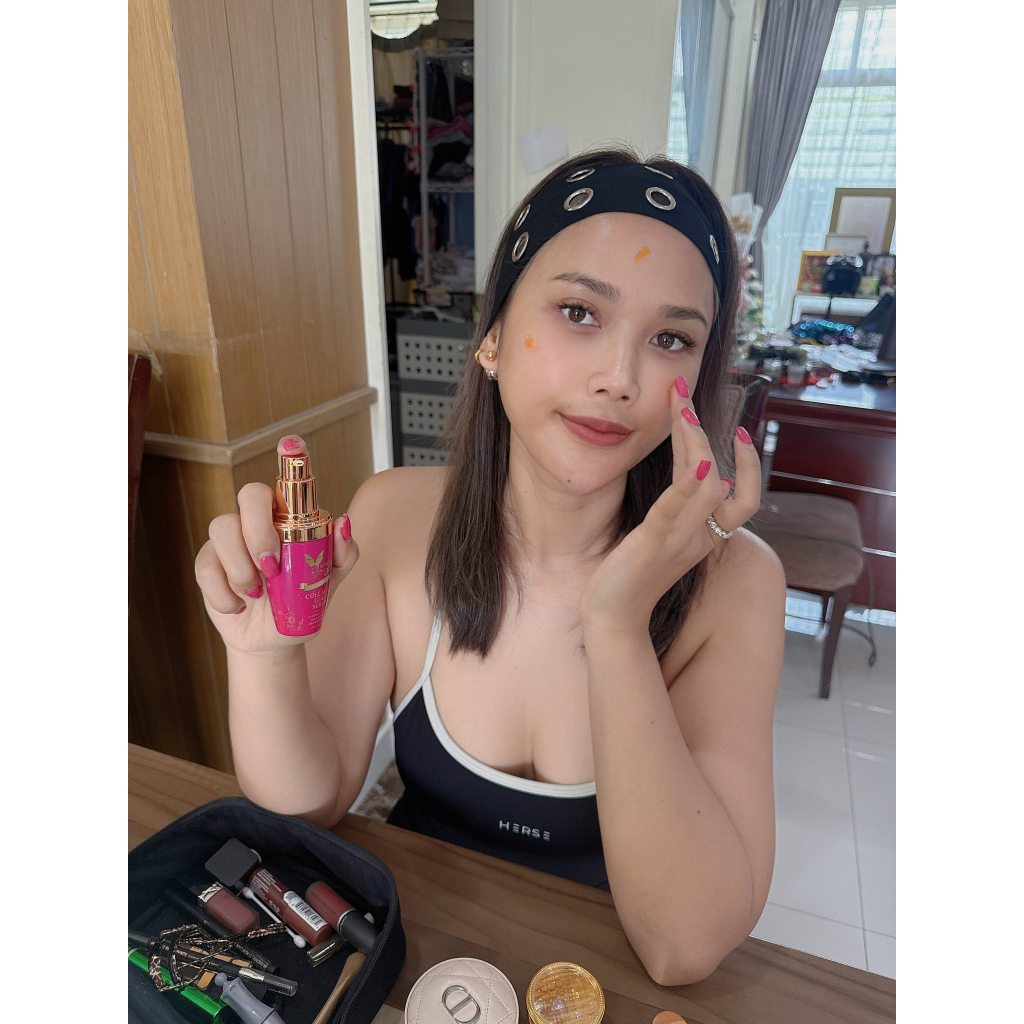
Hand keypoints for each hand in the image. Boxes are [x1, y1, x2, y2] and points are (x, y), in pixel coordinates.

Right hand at [194, 435, 358, 654]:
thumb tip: (341, 522)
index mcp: (289, 520)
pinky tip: (240, 604)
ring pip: (221, 527)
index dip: (288, 458)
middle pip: (249, 494)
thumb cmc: (302, 602)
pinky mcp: (207, 563)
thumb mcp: (328, 583)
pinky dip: (226, 593)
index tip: (291, 443)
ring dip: (241, 567)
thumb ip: (340, 555)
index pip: (287, 483)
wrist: (275, 639)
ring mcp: (229, 540)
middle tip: (271, 565)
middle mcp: (257, 521)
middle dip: (258, 529)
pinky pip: (207, 566)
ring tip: (258, 592)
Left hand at [578, 378, 761, 632]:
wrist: (609, 620)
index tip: (742, 432)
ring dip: (694, 444)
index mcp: (703, 538)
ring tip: (683, 410)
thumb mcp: (659, 540)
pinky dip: (687, 485)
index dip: (750, 467)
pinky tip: (692, 460)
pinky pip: (675, 511)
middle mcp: (697, 538)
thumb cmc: (630, 579)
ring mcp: (676, 542)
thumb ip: (674, 512)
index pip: (744, 501)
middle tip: (683, 393)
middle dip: (704, 433)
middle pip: (720, 481)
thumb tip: (682, 478)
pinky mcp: (650, 546)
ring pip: (704, 488)